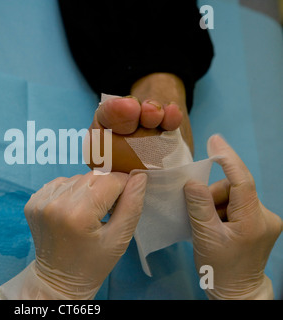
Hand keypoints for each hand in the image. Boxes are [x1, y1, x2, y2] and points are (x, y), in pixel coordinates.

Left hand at [24, 171, 146, 298]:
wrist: (58, 279)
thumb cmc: (93, 262)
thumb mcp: (119, 239)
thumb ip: (132, 205)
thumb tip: (139, 176)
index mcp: (78, 214)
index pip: (111, 180)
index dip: (123, 187)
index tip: (123, 203)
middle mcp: (56, 202)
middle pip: (93, 176)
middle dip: (106, 188)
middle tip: (106, 210)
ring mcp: (41, 201)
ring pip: (77, 178)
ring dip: (88, 189)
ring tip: (88, 213)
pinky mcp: (33, 201)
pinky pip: (61, 183)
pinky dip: (71, 192)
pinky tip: (72, 211)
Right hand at [184, 135, 281, 299]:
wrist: (236, 292)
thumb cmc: (220, 268)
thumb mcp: (205, 237)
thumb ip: (199, 206)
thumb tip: (192, 182)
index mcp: (253, 220)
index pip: (242, 181)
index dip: (227, 159)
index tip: (215, 140)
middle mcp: (265, 216)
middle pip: (233, 189)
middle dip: (212, 197)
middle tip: (199, 216)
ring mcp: (264, 220)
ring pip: (232, 197)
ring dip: (215, 205)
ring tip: (207, 226)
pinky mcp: (259, 223)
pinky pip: (236, 205)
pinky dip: (221, 210)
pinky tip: (215, 226)